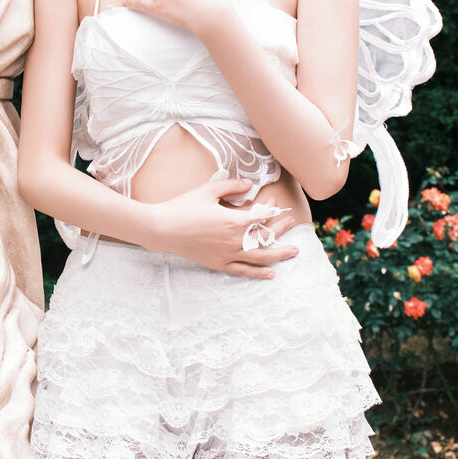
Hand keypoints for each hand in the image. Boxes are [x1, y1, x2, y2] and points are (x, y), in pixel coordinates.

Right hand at [145, 175, 299, 276]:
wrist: (163, 228)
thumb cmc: (184, 207)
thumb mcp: (209, 190)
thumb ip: (232, 186)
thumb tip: (249, 184)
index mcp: (233, 220)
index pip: (262, 216)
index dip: (271, 208)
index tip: (275, 202)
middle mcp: (234, 240)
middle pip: (265, 236)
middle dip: (280, 228)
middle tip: (291, 222)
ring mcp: (227, 254)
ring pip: (260, 257)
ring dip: (279, 254)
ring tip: (294, 251)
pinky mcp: (218, 263)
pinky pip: (242, 270)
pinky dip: (258, 273)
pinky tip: (271, 273)